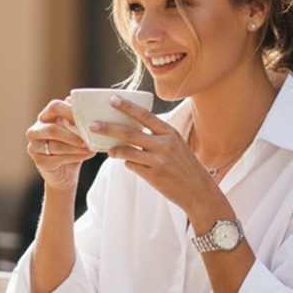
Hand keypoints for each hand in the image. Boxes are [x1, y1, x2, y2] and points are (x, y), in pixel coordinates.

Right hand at [25, 98, 95, 190]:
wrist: (65, 174)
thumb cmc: (72, 147)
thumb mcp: (76, 131)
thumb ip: (76, 117)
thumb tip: (73, 99)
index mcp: (46, 117)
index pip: (54, 107)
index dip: (70, 110)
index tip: (86, 117)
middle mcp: (36, 130)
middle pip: (52, 129)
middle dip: (72, 134)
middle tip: (88, 138)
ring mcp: (35, 146)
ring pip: (55, 145)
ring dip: (75, 147)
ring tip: (90, 148)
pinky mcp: (39, 161)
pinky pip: (57, 158)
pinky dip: (75, 156)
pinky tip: (87, 155)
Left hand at [88, 96, 219, 217]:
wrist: (199, 192)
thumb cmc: (186, 167)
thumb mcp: (176, 146)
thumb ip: (158, 137)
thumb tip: (132, 132)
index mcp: (170, 132)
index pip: (144, 115)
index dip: (127, 106)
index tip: (112, 100)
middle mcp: (164, 144)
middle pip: (129, 132)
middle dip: (108, 128)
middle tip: (93, 125)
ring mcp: (158, 160)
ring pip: (126, 151)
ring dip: (113, 150)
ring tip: (106, 150)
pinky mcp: (153, 176)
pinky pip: (132, 166)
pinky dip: (128, 164)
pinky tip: (130, 164)